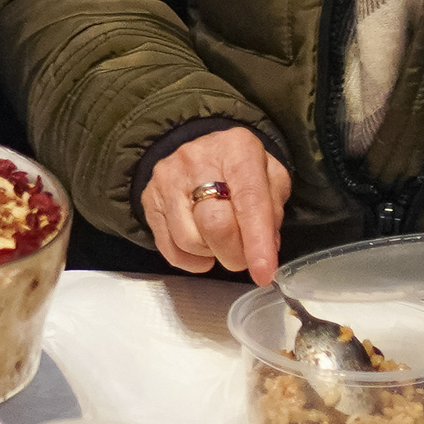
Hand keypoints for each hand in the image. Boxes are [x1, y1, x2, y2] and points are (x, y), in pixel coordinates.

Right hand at [141, 124, 290, 279]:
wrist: (200, 152)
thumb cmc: (240, 170)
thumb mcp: (270, 177)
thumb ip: (273, 211)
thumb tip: (264, 248)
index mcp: (237, 150)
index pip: (249, 201)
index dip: (257, 242)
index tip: (264, 273)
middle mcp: (197, 160)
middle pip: (215, 225)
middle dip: (234, 254)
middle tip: (243, 257)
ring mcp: (167, 180)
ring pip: (190, 240)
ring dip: (212, 254)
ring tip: (220, 242)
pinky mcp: (149, 199)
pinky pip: (169, 248)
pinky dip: (191, 260)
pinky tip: (203, 248)